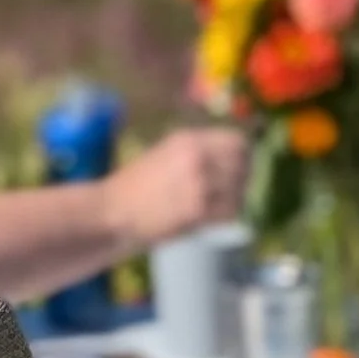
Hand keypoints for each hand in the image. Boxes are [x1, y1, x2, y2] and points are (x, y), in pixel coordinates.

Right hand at [103, 128, 248, 248]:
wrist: (114, 212)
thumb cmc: (135, 186)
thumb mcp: (166, 153)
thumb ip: (196, 151)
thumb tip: (228, 155)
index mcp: (189, 139)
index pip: (237, 141)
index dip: (242, 155)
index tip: (236, 166)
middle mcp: (198, 157)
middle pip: (244, 164)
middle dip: (242, 176)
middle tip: (231, 189)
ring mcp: (201, 184)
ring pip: (241, 189)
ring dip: (234, 198)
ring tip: (219, 204)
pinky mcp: (200, 211)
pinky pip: (231, 211)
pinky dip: (227, 216)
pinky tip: (213, 217)